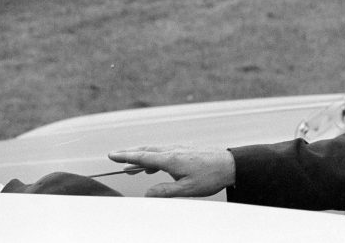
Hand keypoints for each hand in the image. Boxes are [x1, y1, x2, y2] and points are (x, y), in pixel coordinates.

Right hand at [108, 145, 235, 197]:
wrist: (232, 164)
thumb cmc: (211, 177)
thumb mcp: (187, 189)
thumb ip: (165, 192)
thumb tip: (146, 194)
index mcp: (171, 159)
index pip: (143, 156)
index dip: (126, 156)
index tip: (111, 154)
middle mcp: (174, 151)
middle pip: (147, 151)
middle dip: (130, 155)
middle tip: (115, 158)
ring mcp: (181, 149)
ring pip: (156, 151)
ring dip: (142, 157)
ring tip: (132, 169)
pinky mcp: (187, 151)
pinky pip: (165, 152)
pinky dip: (154, 158)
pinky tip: (153, 167)